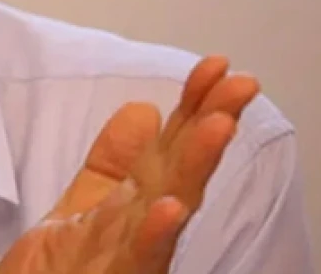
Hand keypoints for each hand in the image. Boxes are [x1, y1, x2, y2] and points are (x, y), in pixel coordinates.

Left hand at [0, 56, 259, 273]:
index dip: (192, 107)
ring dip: (195, 168)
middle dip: (209, 128)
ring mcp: (130, 260)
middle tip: (240, 84)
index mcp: (133, 210)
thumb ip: (111, 166)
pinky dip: (156, 235)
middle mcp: (141, 233)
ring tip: (219, 124)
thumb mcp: (80, 210)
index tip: (215, 65)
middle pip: (179, 174)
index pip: (169, 149)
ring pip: (168, 210)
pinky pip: (137, 259)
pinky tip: (172, 206)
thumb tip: (144, 108)